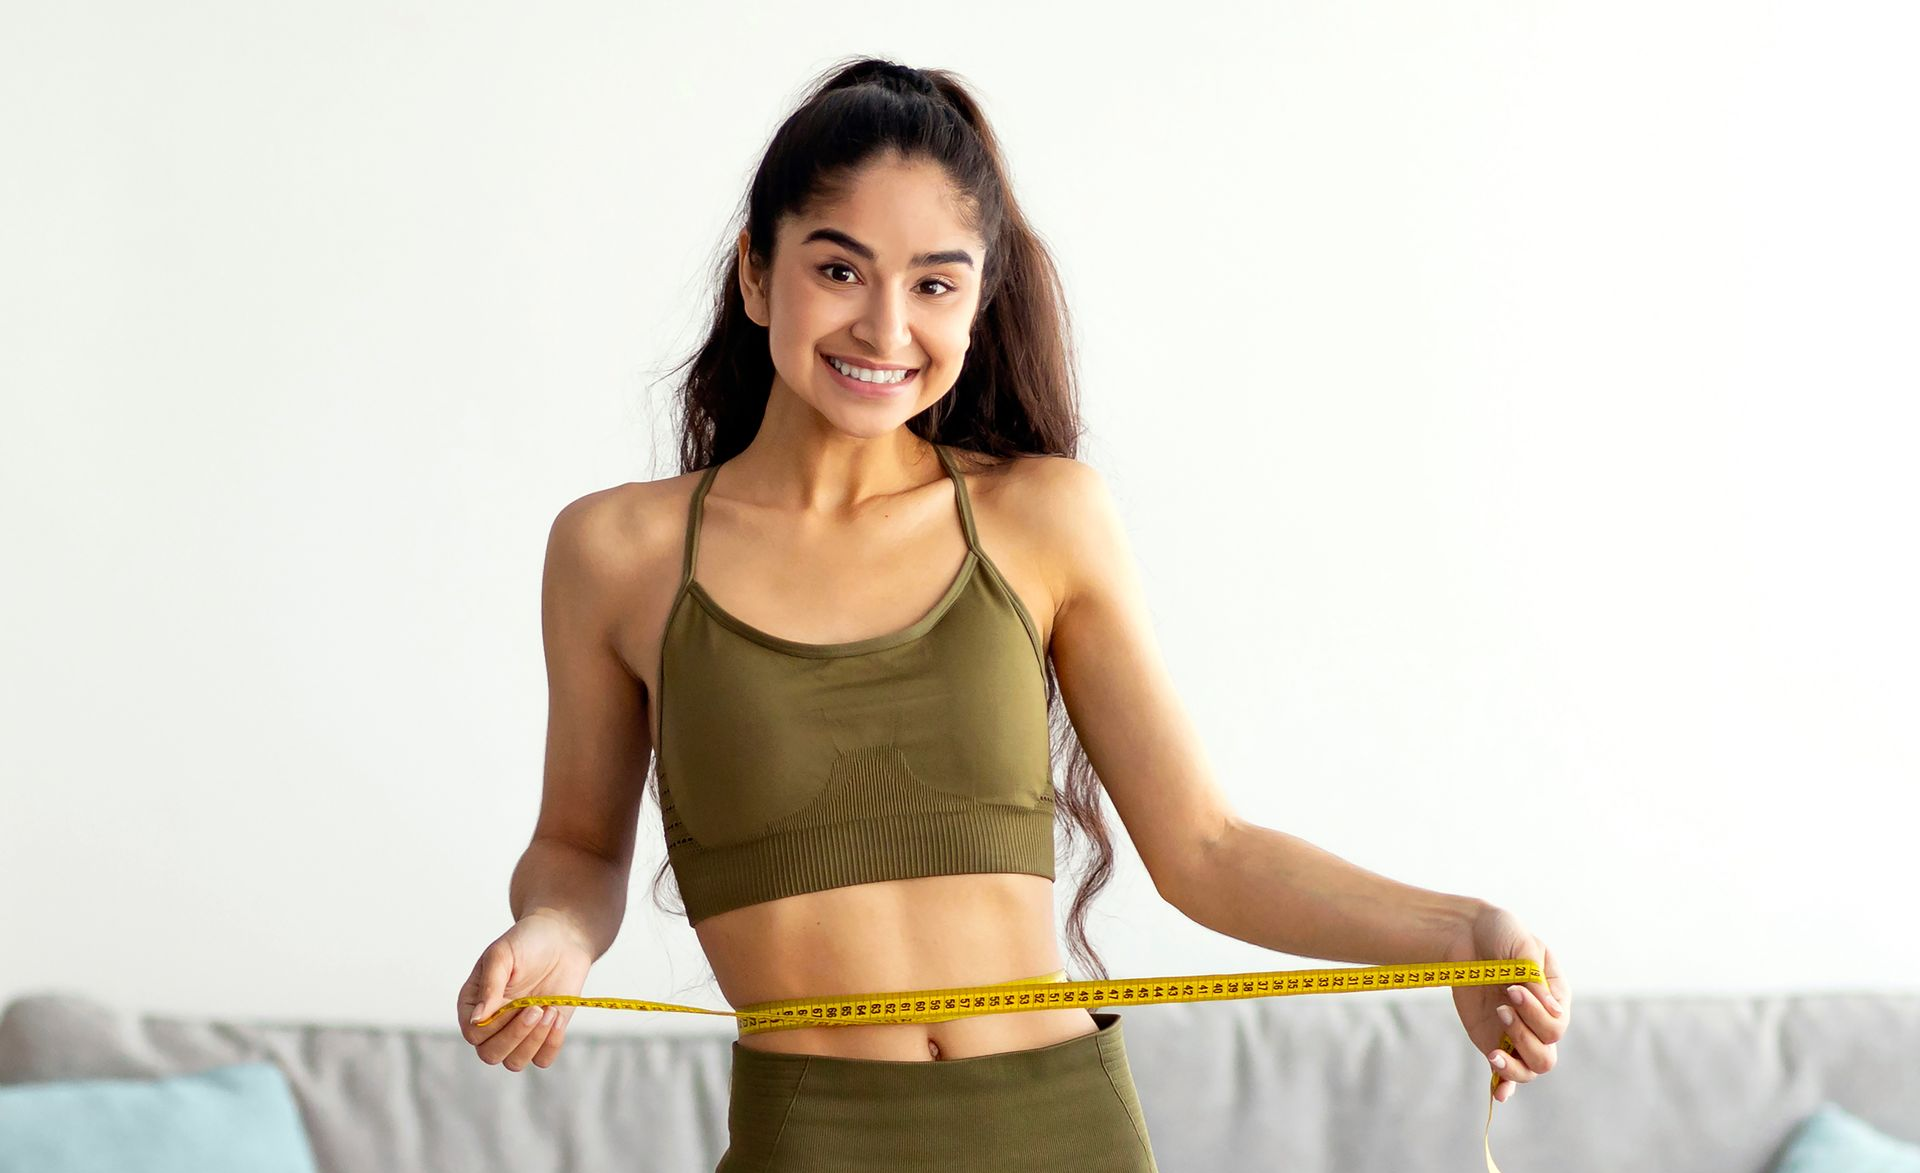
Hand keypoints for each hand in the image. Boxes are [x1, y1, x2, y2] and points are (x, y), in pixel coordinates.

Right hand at [458, 912, 595, 1071]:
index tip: (515, 1002)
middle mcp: (492, 1023)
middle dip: (516, 1036)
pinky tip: (557, 1017)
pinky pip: (542, 1059)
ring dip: (533, 1041)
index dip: (494, 1025)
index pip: (474, 1034)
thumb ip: (489, 985)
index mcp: (473, 1004)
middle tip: (537, 1008)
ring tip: (549, 1011)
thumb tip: (476, 1018)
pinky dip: (551, 1045)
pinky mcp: (543, 1035)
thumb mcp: (503, 955)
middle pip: (491, 1054)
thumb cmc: (527, 942)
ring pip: (514, 1062)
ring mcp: (517, 1031)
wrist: (562, 938)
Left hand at [1444, 903, 1570, 1103]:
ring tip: (1494, 1050)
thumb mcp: (1522, 947)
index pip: (1556, 1024)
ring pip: (1531, 1068)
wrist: (1465, 932)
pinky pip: (1504, 1072)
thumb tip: (1555, 1014)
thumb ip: (1536, 978)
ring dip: (1514, 1064)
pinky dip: (1504, 1085)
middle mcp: (1540, 1020)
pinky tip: (1498, 1093)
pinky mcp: (1492, 1039)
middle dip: (1524, 1034)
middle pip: (1547, 1053)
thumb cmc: (1500, 933)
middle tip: (1502, 1004)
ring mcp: (1516, 1033)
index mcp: (1556, 997)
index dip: (1536, 1014)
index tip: (1511, 988)